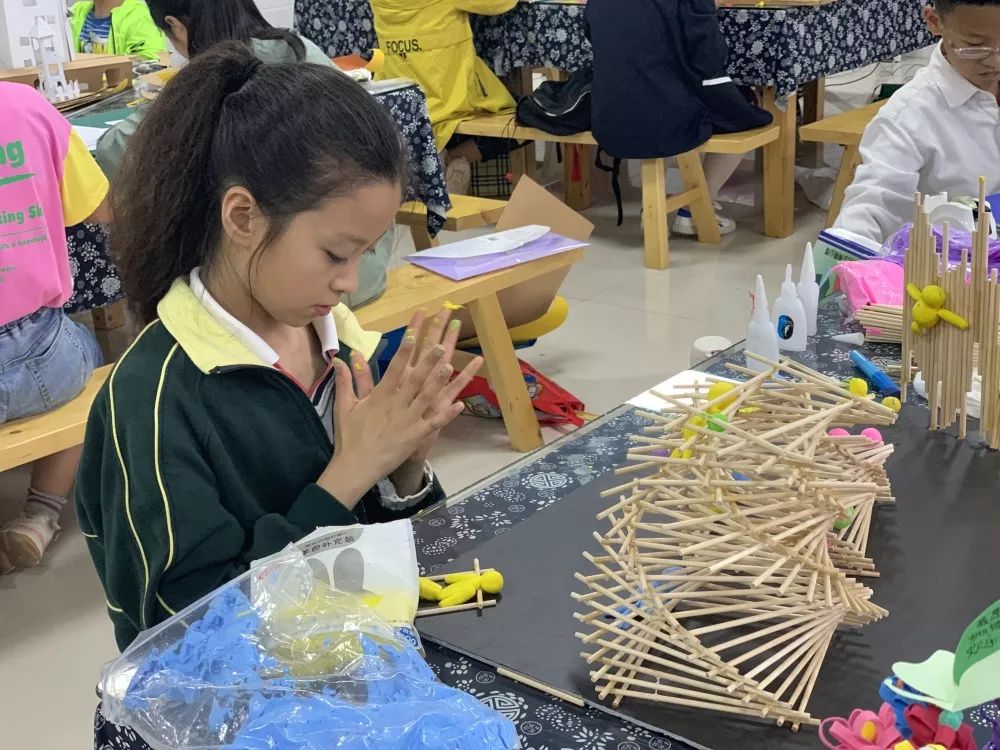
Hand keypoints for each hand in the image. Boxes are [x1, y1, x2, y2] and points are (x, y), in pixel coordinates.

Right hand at [317, 313, 481, 507]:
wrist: (356, 467)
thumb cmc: (350, 437)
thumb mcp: (344, 407)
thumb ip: (345, 381)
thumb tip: (339, 359)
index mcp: (379, 397)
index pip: (393, 370)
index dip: (403, 352)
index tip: (412, 336)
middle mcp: (396, 405)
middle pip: (415, 380)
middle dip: (428, 362)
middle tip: (440, 346)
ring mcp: (408, 421)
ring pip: (427, 397)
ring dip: (439, 382)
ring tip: (450, 366)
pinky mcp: (416, 436)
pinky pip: (435, 423)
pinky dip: (447, 414)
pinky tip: (459, 404)